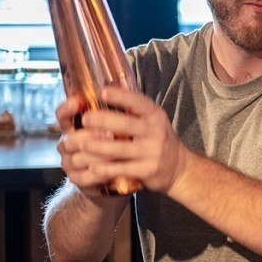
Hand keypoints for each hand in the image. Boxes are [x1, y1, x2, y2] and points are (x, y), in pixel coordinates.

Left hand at [55, 86, 190, 193]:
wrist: (179, 167)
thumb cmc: (158, 140)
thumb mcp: (153, 121)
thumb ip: (135, 111)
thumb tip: (107, 92)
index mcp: (155, 115)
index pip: (138, 102)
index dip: (120, 96)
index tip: (102, 92)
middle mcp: (156, 132)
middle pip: (125, 124)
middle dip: (102, 121)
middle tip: (85, 119)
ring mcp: (153, 152)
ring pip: (121, 148)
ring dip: (99, 147)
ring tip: (82, 145)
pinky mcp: (149, 170)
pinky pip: (123, 168)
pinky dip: (106, 169)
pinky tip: (93, 167)